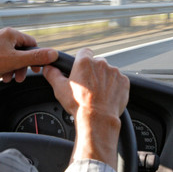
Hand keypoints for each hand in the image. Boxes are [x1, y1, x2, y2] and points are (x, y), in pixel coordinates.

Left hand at [0, 27, 57, 94]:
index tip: (36, 68)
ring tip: (7, 78)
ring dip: (12, 69)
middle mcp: (3, 36)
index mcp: (12, 34)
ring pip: (10, 57)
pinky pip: (1, 59)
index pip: (32, 43)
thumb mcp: (16, 60)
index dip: (36, 57)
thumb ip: (36, 57)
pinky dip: (2, 68)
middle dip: (21, 66)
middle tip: (20, 77)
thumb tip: (53, 54)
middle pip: (21, 52)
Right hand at [43, 48, 128, 167]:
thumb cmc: (79, 104)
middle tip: (89, 86)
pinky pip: (119, 81)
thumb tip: (48, 68)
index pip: (84, 52)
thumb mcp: (60, 89)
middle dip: (94, 72)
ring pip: (108, 72)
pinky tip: (108, 96)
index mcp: (85, 62)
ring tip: (99, 93)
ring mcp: (114, 72)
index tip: (82, 70)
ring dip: (105, 79)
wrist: (98, 118)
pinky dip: (115, 86)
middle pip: (97, 63)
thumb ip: (52, 74)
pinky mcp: (124, 81)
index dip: (82, 61)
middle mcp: (101, 63)